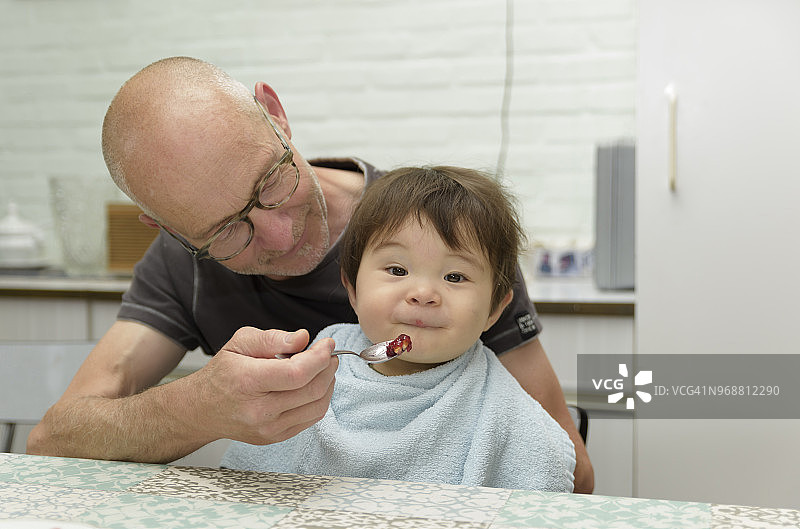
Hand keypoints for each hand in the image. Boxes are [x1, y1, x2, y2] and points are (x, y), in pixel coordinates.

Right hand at [192, 327, 337, 445]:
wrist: (202, 410)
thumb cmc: (222, 374)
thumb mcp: (240, 343)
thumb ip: (273, 338)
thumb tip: (303, 338)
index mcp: (248, 381)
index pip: (296, 374)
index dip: (319, 357)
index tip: (327, 344)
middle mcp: (259, 410)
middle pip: (312, 390)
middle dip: (328, 368)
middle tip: (327, 354)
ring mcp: (268, 428)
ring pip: (317, 406)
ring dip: (328, 383)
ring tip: (322, 368)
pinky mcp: (275, 437)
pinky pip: (311, 418)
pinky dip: (320, 399)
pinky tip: (313, 385)